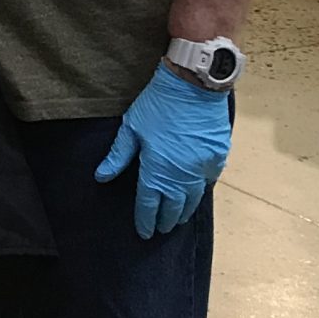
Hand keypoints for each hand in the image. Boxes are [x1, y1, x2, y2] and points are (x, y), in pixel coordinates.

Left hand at [94, 60, 230, 239]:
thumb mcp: (131, 127)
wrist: (194, 85)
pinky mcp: (217, 158)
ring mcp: (202, 168)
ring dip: (184, 210)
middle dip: (166, 220)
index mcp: (157, 169)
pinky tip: (195, 194)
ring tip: (177, 218)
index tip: (144, 232)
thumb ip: (118, 156)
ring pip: (193, 198)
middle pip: (174, 206)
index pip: (150, 204)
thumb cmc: (158, 104)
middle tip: (161, 229)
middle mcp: (182, 175)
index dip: (146, 220)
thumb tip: (101, 177)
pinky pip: (208, 182)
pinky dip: (200, 191)